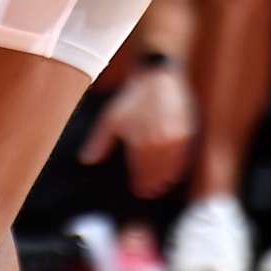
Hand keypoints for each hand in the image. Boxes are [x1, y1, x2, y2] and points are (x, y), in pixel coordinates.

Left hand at [79, 63, 197, 198]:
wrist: (157, 78)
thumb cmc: (132, 99)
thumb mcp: (111, 119)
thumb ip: (99, 142)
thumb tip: (85, 160)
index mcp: (139, 143)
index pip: (140, 172)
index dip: (139, 183)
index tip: (138, 190)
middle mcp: (158, 144)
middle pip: (155, 173)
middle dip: (151, 184)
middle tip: (148, 192)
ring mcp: (174, 139)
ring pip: (170, 167)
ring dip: (165, 179)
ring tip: (161, 186)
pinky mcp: (186, 132)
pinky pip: (182, 157)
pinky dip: (177, 167)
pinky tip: (173, 172)